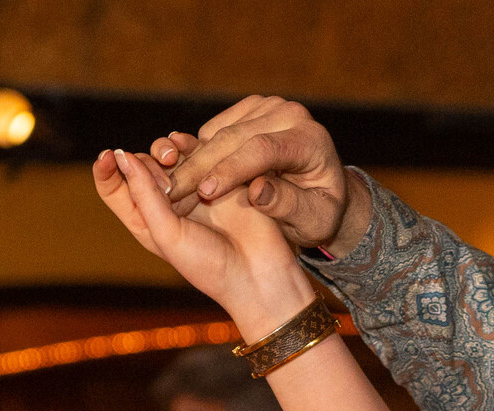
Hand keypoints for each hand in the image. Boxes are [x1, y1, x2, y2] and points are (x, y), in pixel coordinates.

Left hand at [93, 143, 318, 335]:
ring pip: (171, 154)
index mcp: (146, 221)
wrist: (259, 273)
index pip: (114, 188)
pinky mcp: (220, 177)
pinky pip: (202, 151)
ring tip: (177, 158)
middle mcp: (167, 203)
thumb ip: (144, 194)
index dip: (106, 169)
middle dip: (146, 161)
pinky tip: (199, 151)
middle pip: (142, 164)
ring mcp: (194, 189)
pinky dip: (196, 146)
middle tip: (166, 178)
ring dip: (169, 149)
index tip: (109, 155)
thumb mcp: (168, 234)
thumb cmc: (209, 266)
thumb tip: (122, 155)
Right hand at [152, 96, 365, 253]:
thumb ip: (288, 206)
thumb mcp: (314, 221)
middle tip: (171, 193)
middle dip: (201, 166)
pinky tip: (187, 175)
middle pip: (235, 137)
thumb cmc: (320, 212)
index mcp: (310, 140)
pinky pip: (216, 128)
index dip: (231, 169)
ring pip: (220, 131)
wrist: (323, 190)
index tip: (205, 192)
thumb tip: (256, 191)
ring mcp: (269, 107)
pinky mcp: (251, 109)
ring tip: (171, 188)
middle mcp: (290, 114)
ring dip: (193, 159)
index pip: (263, 149)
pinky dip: (199, 151)